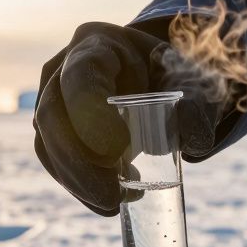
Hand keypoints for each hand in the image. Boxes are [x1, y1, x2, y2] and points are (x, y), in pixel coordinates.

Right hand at [33, 21, 224, 215]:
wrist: (150, 78)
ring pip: (47, 144)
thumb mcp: (191, 81)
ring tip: (117, 202)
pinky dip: (79, 186)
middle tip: (113, 196)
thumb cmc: (169, 75)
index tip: (120, 148)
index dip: (91, 114)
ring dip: (78, 181)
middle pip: (52, 116)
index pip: (79, 76)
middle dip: (79, 163)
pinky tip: (109, 201)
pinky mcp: (52, 131)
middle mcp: (61, 68)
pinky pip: (54, 161)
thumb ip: (198, 106)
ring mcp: (51, 100)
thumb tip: (195, 143)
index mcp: (96, 44)